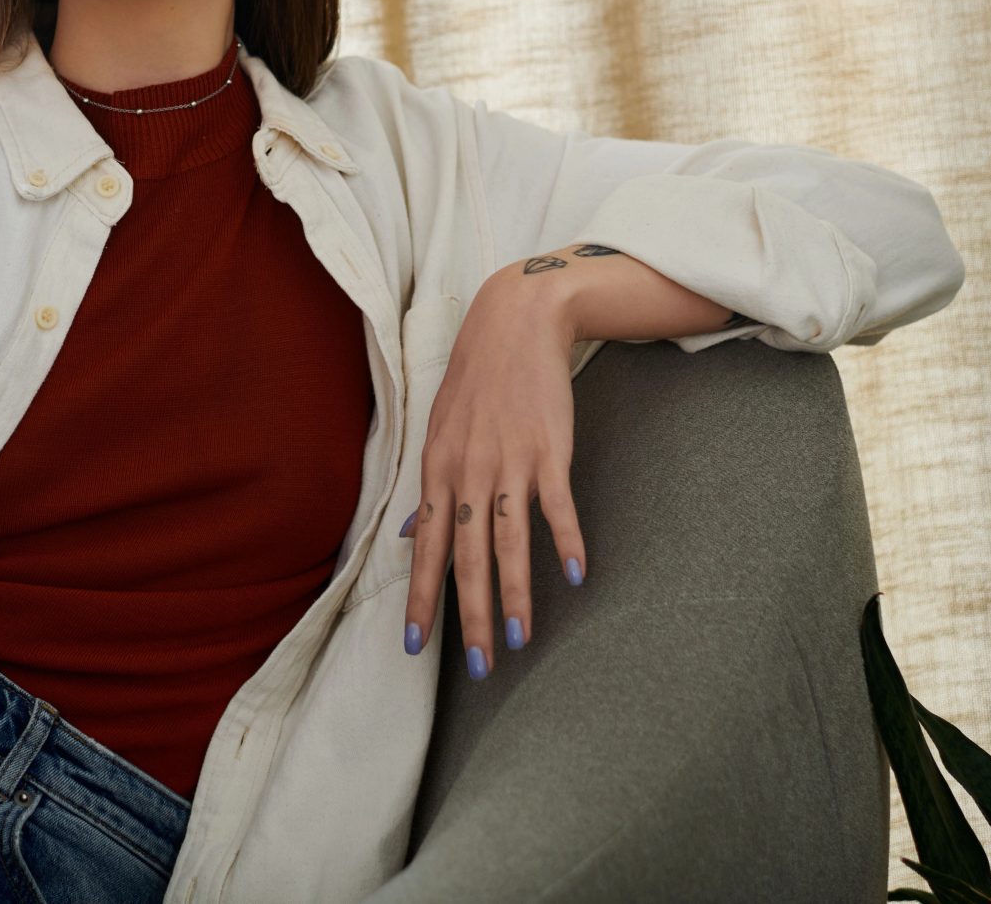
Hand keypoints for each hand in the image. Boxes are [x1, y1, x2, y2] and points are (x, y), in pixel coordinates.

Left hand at [401, 272, 585, 677]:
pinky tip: (576, 576)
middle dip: (470, 616)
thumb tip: (415, 533)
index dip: (421, 599)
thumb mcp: (440, 431)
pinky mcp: (549, 449)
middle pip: (468, 557)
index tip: (415, 645)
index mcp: (437, 470)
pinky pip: (556, 504)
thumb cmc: (476, 382)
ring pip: (509, 541)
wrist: (516, 324)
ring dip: (515, 593)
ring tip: (518, 639)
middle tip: (477, 666)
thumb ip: (432, 487)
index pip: (427, 550)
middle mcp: (467, 471)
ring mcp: (509, 461)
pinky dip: (567, 539)